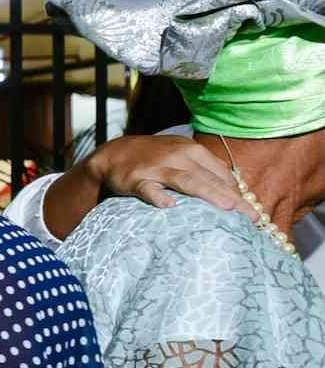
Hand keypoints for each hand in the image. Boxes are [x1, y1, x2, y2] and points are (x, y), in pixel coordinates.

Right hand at [85, 133, 250, 219]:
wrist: (114, 153)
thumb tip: (234, 188)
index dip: (238, 192)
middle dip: (233, 197)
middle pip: (209, 178)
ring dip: (208, 193)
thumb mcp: (181, 155)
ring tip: (227, 208)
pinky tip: (169, 206)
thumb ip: (205, 169)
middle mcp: (178, 157)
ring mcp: (157, 168)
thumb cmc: (154, 158)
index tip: (252, 211)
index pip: (221, 173)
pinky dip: (158, 196)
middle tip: (252, 216)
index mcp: (193, 151)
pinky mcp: (136, 179)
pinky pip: (149, 188)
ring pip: (186, 181)